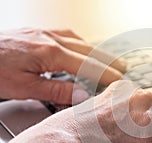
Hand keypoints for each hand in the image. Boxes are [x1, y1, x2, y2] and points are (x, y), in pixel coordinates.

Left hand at [0, 28, 125, 103]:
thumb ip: (56, 90)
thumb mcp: (23, 87)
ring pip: (78, 39)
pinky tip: (79, 46)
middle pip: (88, 49)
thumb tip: (81, 94)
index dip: (105, 73)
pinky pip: (65, 34)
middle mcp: (49, 38)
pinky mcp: (35, 32)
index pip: (87, 64)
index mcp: (49, 53)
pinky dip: (78, 42)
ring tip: (106, 58)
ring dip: (95, 49)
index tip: (119, 80)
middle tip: (122, 67)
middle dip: (107, 59)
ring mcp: (42, 33)